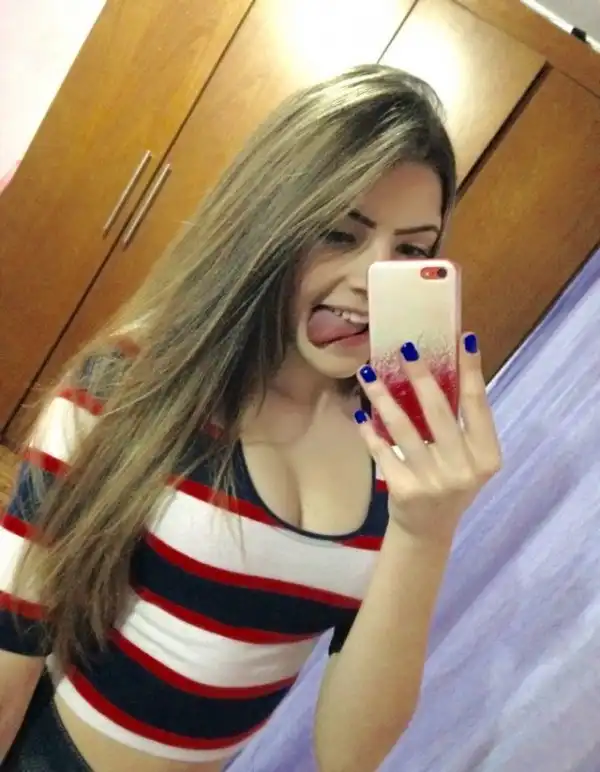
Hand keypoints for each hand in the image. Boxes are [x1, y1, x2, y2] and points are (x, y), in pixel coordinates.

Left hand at [355, 333, 501, 545]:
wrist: (428, 531)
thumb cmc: (448, 483)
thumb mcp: (466, 458)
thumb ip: (459, 425)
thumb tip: (440, 370)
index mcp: (486, 456)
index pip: (478, 405)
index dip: (471, 371)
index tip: (463, 339)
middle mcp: (463, 469)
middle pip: (438, 411)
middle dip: (419, 376)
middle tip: (403, 349)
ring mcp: (434, 481)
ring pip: (404, 428)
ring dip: (383, 397)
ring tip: (367, 374)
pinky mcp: (404, 490)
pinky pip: (383, 451)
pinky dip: (370, 431)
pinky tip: (360, 413)